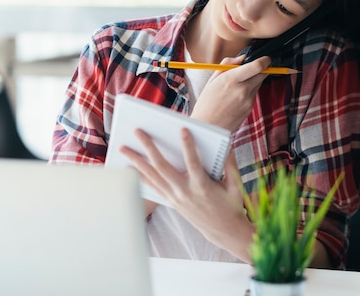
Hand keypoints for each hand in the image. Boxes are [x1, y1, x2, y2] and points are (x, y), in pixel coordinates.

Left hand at [119, 127, 254, 261]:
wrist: (223, 230)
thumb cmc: (231, 205)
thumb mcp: (235, 184)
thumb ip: (229, 162)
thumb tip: (226, 143)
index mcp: (202, 186)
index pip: (193, 162)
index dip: (188, 146)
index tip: (183, 129)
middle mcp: (185, 192)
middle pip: (162, 167)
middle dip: (149, 147)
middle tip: (138, 131)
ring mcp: (175, 198)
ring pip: (151, 176)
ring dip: (136, 161)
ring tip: (124, 147)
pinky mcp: (171, 202)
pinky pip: (151, 187)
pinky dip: (139, 177)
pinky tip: (128, 168)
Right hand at [191, 55, 270, 131]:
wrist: (207, 127)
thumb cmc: (206, 103)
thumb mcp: (212, 79)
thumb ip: (227, 64)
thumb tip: (242, 57)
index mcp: (231, 80)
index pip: (257, 66)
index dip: (265, 60)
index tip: (265, 58)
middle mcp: (242, 90)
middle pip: (263, 74)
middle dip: (261, 69)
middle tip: (253, 68)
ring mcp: (248, 100)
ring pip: (259, 84)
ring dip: (254, 80)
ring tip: (238, 85)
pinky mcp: (250, 108)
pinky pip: (254, 94)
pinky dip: (249, 91)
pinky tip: (236, 96)